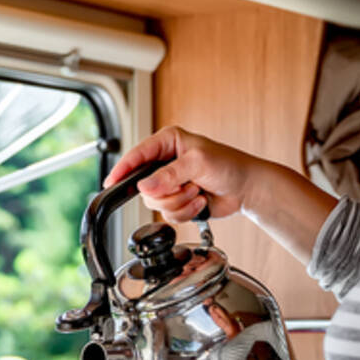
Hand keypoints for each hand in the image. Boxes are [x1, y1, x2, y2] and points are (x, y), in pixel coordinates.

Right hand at [103, 126, 269, 223]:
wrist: (247, 188)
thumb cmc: (229, 165)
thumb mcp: (198, 162)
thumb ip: (169, 175)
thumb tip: (144, 186)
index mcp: (167, 143)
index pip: (136, 155)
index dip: (123, 169)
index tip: (111, 182)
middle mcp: (164, 163)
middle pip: (144, 187)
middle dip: (168, 193)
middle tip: (188, 186)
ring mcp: (170, 184)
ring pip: (155, 204)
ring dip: (179, 203)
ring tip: (197, 192)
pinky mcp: (177, 201)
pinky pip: (168, 216)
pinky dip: (185, 212)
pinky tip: (200, 203)